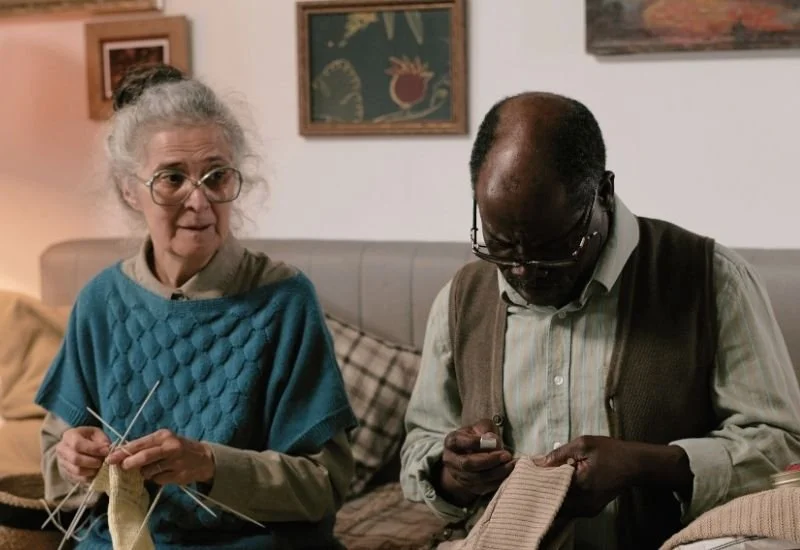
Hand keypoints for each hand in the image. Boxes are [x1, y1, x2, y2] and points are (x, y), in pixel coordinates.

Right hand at [56, 426, 110, 484]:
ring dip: (92, 470)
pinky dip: (89, 477)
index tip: (107, 451)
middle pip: (76, 459)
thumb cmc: (90, 438)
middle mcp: (62, 450)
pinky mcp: (65, 473)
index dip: (93, 449)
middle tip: (104, 461)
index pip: (77, 444)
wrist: (79, 445)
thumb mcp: (97, 434)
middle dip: (93, 461)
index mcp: (69, 435)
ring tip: (101, 466)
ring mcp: (61, 463)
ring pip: (76, 471)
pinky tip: (96, 472)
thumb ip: (103, 441)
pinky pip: (78, 479)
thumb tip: (107, 451)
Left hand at [106, 429, 214, 485]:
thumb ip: (145, 446)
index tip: (110, 458)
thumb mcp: (164, 441)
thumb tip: (122, 453)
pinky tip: (162, 474)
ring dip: (144, 473)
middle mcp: (170, 447)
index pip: (140, 443)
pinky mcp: (179, 475)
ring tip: (148, 471)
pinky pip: (159, 480)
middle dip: (130, 463)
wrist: (204, 458)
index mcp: (163, 436)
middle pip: (145, 456)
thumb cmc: (178, 448)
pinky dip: (156, 479)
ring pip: (150, 471)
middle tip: (122, 468)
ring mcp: (176, 462)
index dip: (123, 452)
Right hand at [439, 419, 515, 505]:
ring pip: (477, 478)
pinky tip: (509, 472)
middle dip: (489, 460)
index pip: (459, 442)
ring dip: (496, 472)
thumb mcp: (481, 426)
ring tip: (511, 463)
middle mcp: (451, 460)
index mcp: (451, 442)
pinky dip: (498, 480)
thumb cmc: (478, 436)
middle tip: (506, 455)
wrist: (473, 453)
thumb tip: (492, 441)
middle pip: (467, 463)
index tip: (495, 441)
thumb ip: (486, 429)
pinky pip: (484, 487)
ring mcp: (458, 475)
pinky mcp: (469, 486)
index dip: (476, 442)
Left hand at [534, 436, 690, 517]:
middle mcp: (584, 505)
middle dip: (539, 492)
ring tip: (537, 482)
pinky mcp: (590, 510)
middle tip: (526, 480)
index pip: (548, 491)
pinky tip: (553, 486)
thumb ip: (559, 454)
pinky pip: (569, 508)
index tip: (522, 476)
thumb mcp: (584, 444)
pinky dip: (559, 498)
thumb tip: (537, 462)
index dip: (534, 484)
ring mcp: (588, 510)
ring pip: (559, 508)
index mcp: (580, 487)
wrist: (636, 465)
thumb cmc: (611, 451)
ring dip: (548, 496)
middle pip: (552, 503)